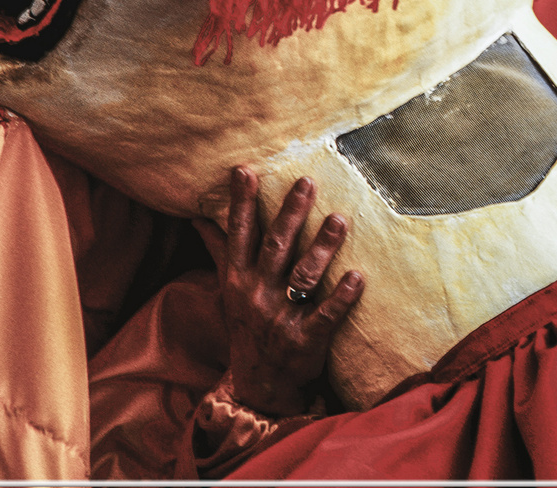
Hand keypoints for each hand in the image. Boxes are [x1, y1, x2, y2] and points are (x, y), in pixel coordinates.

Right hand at [221, 166, 363, 416]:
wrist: (260, 386)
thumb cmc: (248, 325)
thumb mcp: (228, 288)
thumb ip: (219, 249)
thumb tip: (198, 217)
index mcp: (238, 279)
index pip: (239, 235)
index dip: (242, 203)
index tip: (245, 170)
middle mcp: (256, 295)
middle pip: (275, 248)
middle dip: (290, 214)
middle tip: (307, 182)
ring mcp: (280, 318)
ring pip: (303, 277)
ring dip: (322, 248)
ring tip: (339, 220)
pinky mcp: (305, 341)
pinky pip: (325, 317)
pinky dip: (341, 298)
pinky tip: (358, 277)